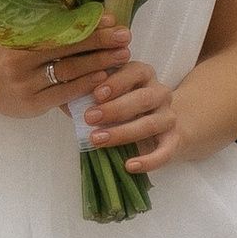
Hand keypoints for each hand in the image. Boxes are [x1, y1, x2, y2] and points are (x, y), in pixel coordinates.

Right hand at [0, 14, 128, 121]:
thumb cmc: (7, 60)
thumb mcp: (20, 41)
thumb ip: (47, 32)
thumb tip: (90, 18)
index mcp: (16, 39)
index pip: (58, 29)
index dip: (86, 24)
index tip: (111, 19)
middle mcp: (17, 60)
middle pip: (66, 48)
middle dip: (100, 41)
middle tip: (125, 36)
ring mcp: (24, 84)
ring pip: (68, 70)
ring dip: (99, 61)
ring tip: (122, 55)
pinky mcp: (31, 104)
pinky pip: (64, 92)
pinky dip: (85, 84)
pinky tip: (103, 77)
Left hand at [80, 39, 191, 172]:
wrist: (160, 124)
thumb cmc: (124, 104)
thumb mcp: (109, 94)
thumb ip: (88, 92)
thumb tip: (62, 97)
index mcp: (143, 74)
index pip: (134, 71)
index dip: (116, 82)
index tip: (95, 94)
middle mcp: (160, 93)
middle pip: (143, 98)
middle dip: (115, 108)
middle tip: (89, 117)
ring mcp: (168, 117)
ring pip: (150, 124)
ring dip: (122, 132)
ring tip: (96, 140)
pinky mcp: (174, 141)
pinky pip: (165, 152)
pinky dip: (149, 160)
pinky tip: (129, 166)